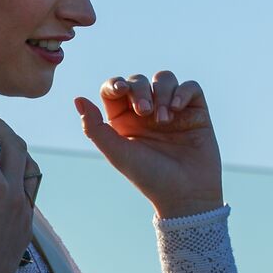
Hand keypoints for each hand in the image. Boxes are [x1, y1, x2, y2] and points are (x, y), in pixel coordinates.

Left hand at [73, 70, 224, 218]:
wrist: (185, 193)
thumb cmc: (148, 176)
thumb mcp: (116, 152)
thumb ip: (94, 127)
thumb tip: (78, 99)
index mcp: (124, 120)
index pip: (115, 89)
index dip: (116, 83)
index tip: (121, 90)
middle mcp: (147, 113)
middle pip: (138, 81)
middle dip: (139, 90)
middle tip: (145, 112)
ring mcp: (171, 111)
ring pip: (164, 78)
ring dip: (161, 92)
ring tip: (163, 118)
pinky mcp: (195, 112)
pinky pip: (189, 87)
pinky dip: (182, 92)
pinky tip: (177, 109)